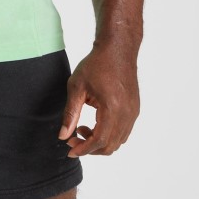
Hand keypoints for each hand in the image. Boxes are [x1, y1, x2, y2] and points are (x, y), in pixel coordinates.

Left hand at [58, 42, 139, 157]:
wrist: (117, 49)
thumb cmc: (96, 64)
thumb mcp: (77, 87)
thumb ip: (70, 114)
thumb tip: (63, 135)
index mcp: (112, 108)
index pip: (99, 140)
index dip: (84, 149)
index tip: (70, 149)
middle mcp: (127, 114)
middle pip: (110, 145)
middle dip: (90, 148)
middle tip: (73, 139)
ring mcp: (133, 113)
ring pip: (118, 141)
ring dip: (99, 142)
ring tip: (82, 128)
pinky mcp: (135, 109)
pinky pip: (123, 132)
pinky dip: (109, 135)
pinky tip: (95, 123)